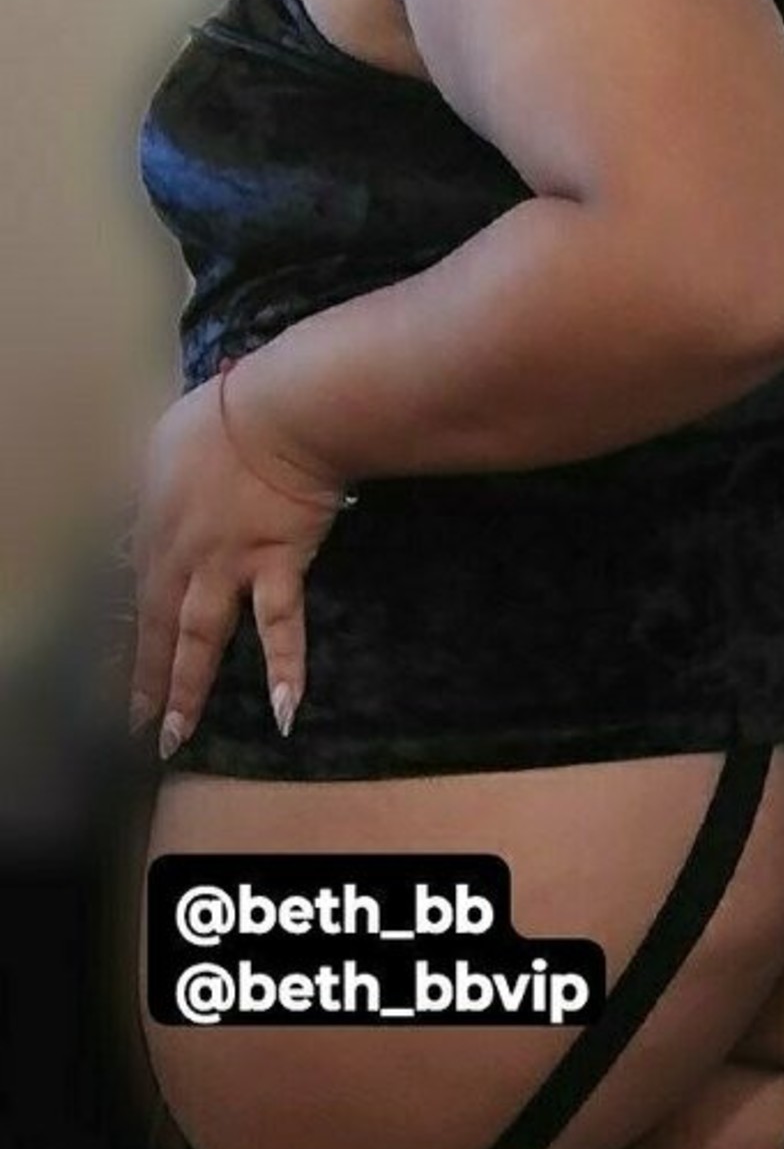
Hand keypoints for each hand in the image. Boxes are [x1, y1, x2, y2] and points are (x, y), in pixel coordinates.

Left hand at [128, 365, 343, 758]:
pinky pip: (280, 624)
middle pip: (160, 626)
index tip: (130, 672)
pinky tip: (287, 712)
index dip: (136, 636)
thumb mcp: (166, 448)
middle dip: (148, 679)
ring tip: (178, 735)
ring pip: (201, 637)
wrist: (275, 414)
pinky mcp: (276, 565)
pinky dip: (285, 667)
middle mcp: (183, 556)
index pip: (140, 593)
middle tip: (139, 725)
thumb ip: (163, 487)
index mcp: (156, 525)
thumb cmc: (220, 418)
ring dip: (188, 688)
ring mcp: (228, 565)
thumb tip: (166, 503)